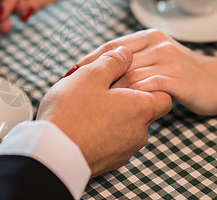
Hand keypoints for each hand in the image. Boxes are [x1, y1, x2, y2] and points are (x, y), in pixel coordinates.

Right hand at [37, 46, 171, 177]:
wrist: (52, 156)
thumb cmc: (71, 113)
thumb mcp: (90, 76)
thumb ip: (112, 62)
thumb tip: (126, 54)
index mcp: (140, 109)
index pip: (164, 95)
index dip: (149, 83)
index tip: (129, 77)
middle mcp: (139, 133)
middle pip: (143, 110)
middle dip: (126, 98)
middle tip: (100, 88)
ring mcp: (124, 151)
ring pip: (126, 126)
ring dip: (112, 115)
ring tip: (86, 106)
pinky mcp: (108, 163)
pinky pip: (111, 141)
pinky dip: (102, 131)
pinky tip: (82, 124)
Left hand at [74, 29, 216, 115]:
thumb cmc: (179, 73)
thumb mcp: (154, 59)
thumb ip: (130, 61)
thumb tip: (93, 72)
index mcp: (148, 36)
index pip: (112, 47)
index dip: (89, 60)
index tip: (70, 73)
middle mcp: (158, 45)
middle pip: (117, 61)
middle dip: (94, 78)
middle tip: (74, 92)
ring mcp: (170, 60)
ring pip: (130, 75)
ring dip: (109, 91)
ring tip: (91, 105)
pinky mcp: (179, 79)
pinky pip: (148, 88)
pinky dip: (131, 98)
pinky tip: (119, 109)